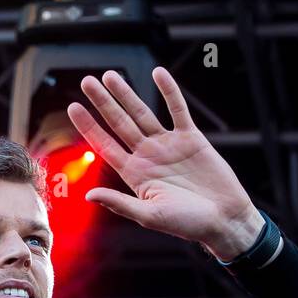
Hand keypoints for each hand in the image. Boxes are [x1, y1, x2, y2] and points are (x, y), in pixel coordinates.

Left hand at [66, 67, 263, 260]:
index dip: (89, 126)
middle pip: (119, 123)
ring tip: (110, 76)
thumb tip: (89, 195)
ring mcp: (168, 145)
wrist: (224, 220)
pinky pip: (178, 110)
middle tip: (86, 81)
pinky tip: (158, 73)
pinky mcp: (191, 138)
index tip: (73, 108)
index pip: (105, 145)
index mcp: (134, 174)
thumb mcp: (149, 215)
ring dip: (126, 94)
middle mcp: (147, 156)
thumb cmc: (187, 224)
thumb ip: (119, 203)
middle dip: (102, 103)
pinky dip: (169, 91)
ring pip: (143, 113)